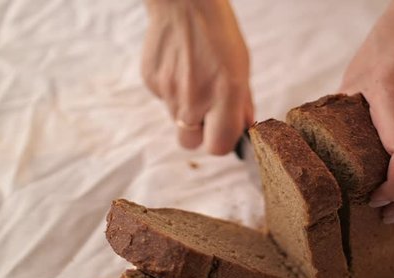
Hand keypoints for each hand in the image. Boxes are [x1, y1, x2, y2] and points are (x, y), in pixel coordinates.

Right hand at [142, 0, 252, 154]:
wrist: (183, 3)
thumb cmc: (218, 32)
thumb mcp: (241, 67)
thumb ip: (241, 103)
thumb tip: (242, 128)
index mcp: (224, 94)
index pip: (218, 147)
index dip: (221, 142)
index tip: (224, 131)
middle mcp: (194, 98)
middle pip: (190, 143)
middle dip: (199, 133)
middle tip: (207, 112)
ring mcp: (168, 92)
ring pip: (176, 120)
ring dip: (186, 108)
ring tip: (194, 78)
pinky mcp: (151, 82)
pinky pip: (163, 99)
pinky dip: (172, 90)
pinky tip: (179, 67)